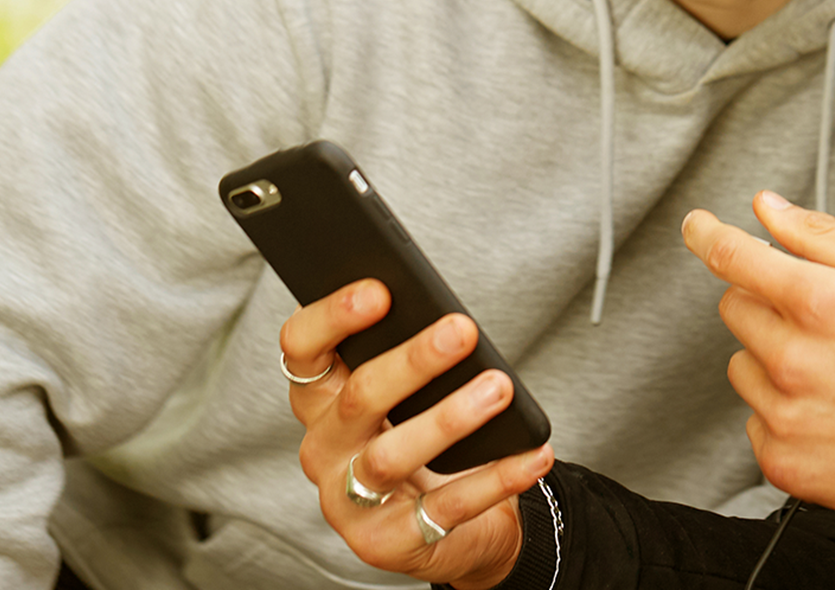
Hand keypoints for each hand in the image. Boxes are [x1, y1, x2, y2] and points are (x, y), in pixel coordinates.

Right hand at [279, 282, 554, 588]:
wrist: (445, 528)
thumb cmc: (420, 434)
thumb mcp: (404, 394)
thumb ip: (403, 352)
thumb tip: (445, 313)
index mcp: (319, 399)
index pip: (301, 350)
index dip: (332, 317)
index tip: (380, 290)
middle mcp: (324, 450)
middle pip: (358, 397)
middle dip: (411, 361)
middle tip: (461, 330)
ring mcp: (350, 502)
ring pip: (391, 456)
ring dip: (449, 419)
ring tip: (498, 389)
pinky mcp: (389, 543)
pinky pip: (446, 508)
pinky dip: (495, 479)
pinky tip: (532, 453)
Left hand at [682, 192, 834, 531]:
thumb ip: (819, 238)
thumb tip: (768, 208)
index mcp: (820, 304)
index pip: (734, 257)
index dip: (708, 235)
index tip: (697, 228)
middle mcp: (794, 359)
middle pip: (735, 310)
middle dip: (767, 307)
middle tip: (821, 325)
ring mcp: (786, 415)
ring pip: (742, 367)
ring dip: (771, 363)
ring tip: (832, 375)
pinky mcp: (784, 461)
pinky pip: (754, 421)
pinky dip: (781, 414)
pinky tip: (829, 413)